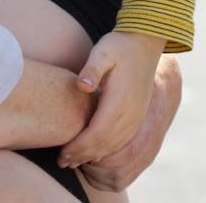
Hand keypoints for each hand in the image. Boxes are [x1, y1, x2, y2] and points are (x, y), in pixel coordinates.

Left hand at [58, 30, 164, 168]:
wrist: (144, 43)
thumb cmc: (118, 46)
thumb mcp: (102, 51)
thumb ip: (92, 69)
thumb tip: (81, 86)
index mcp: (120, 100)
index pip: (98, 132)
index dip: (80, 146)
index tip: (62, 153)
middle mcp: (131, 113)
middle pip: (105, 144)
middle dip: (83, 156)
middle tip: (61, 162)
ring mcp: (137, 116)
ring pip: (115, 146)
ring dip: (94, 156)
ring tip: (72, 161)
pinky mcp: (138, 115)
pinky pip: (123, 141)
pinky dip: (107, 151)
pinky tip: (92, 152)